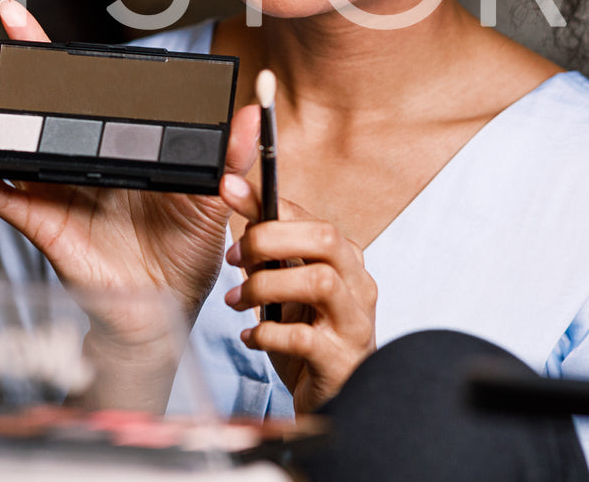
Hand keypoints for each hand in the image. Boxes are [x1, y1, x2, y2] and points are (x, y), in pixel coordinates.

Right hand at [0, 0, 258, 334]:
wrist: (170, 306)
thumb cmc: (185, 249)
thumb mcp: (212, 195)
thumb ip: (227, 154)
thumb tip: (251, 113)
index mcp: (103, 141)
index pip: (61, 84)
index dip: (34, 48)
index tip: (15, 13)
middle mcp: (69, 159)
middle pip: (18, 101)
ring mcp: (51, 190)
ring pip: (3, 141)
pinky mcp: (44, 226)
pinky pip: (4, 198)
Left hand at [221, 177, 377, 413]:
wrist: (329, 397)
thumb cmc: (309, 339)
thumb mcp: (285, 287)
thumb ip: (269, 251)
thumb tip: (243, 206)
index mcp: (346, 262)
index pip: (312, 219)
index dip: (269, 203)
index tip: (230, 191)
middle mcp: (358, 286)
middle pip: (325, 240)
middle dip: (271, 239)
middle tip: (234, 256)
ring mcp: (354, 323)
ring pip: (319, 282)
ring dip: (265, 286)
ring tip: (236, 300)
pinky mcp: (340, 360)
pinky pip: (304, 338)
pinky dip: (268, 333)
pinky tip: (250, 336)